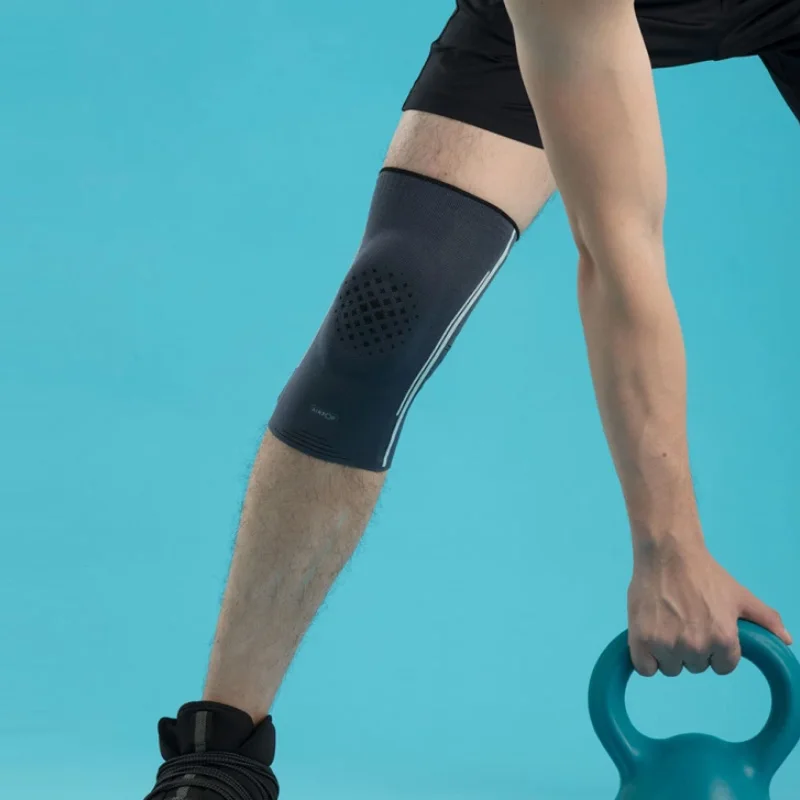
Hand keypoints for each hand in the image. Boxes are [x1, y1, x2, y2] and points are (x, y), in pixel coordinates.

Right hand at [627, 542, 790, 676]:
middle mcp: (695, 646)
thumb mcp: (740, 595)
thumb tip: (787, 640)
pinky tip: (649, 638)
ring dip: (668, 653)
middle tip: (683, 621)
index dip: (715, 649)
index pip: (722, 666)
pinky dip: (647, 658)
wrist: (667, 553)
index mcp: (723, 639)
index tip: (704, 628)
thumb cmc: (705, 573)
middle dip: (691, 649)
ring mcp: (666, 644)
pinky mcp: (641, 640)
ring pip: (671, 668)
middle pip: (695, 666)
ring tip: (665, 624)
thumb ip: (766, 619)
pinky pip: (645, 669)